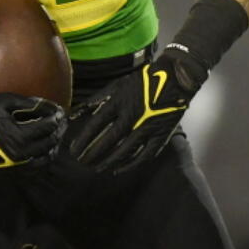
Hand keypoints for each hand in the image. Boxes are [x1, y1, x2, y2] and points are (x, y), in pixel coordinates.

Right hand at [0, 93, 65, 169]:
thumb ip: (29, 103)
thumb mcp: (3, 102)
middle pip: (50, 142)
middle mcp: (22, 155)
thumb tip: (50, 105)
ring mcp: (18, 167)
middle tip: (62, 121)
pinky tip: (44, 149)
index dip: (57, 117)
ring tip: (55, 135)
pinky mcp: (13, 173)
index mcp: (20, 137)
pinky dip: (44, 158)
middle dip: (59, 130)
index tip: (61, 111)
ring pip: (46, 158)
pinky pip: (36, 169)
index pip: (48, 127)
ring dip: (54, 145)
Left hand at [67, 51, 202, 173]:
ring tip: (97, 169)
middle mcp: (131, 117)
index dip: (83, 140)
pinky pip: (144, 155)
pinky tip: (119, 170)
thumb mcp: (116, 86)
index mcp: (118, 103)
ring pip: (125, 151)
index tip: (74, 150)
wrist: (174, 77)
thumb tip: (75, 113)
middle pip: (108, 141)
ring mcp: (147, 127)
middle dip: (93, 154)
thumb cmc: (142, 81)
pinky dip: (131, 164)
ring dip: (109, 161)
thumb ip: (96, 101)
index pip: (95, 125)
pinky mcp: (160, 135)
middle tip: (82, 163)